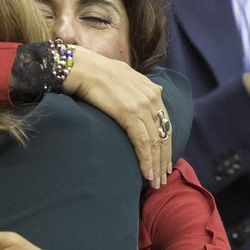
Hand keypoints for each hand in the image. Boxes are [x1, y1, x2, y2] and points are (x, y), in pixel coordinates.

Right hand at [64, 46, 172, 187]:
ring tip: (155, 182)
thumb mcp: (126, 76)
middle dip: (164, 160)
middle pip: (164, 135)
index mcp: (152, 91)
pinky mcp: (130, 113)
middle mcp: (152, 98)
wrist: (83, 67)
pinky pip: (143, 142)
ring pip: (156, 142)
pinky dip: (147, 160)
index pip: (165, 124)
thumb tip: (150, 92)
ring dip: (157, 165)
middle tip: (162, 179)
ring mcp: (143, 105)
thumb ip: (139, 88)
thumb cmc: (97, 72)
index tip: (165, 163)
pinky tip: (147, 173)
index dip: (166, 145)